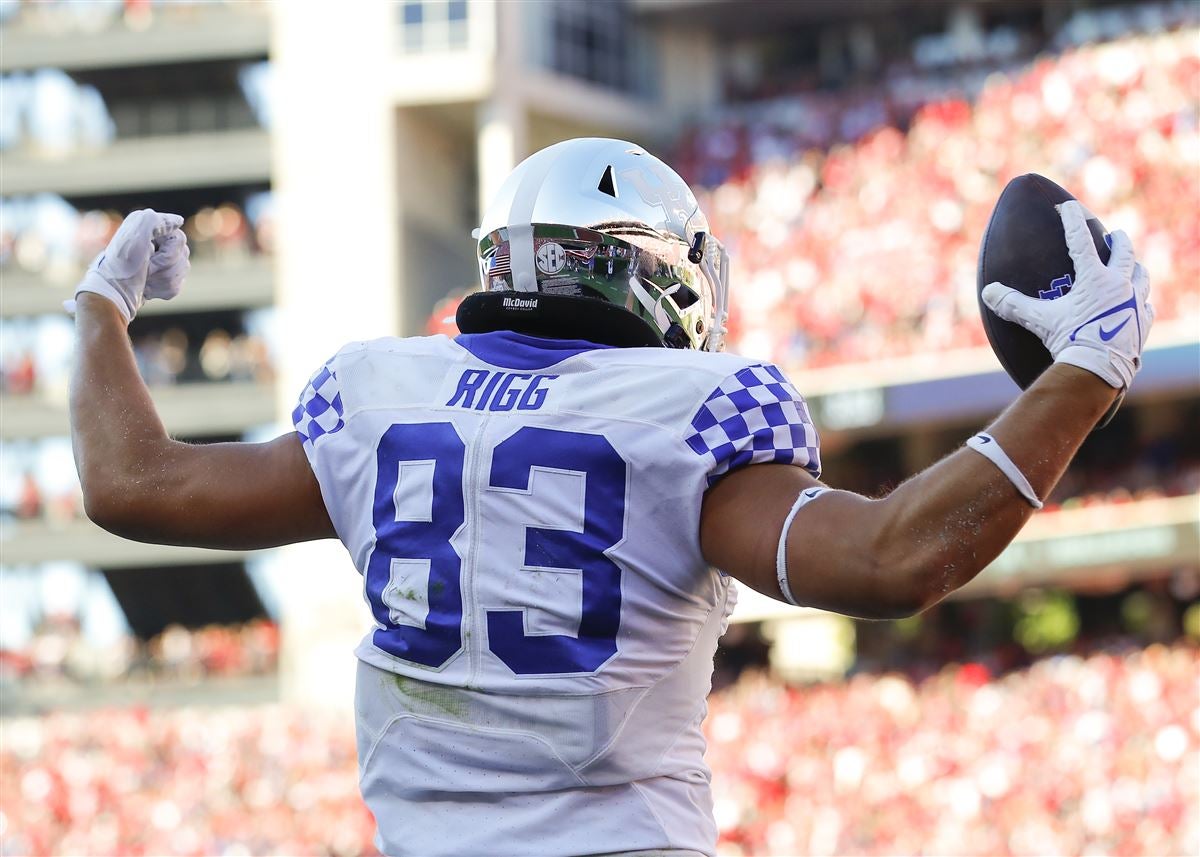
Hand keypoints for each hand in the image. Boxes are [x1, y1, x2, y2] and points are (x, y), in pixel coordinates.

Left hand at [71, 209, 188, 322]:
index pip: (180, 239)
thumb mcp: (137, 233)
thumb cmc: (123, 262)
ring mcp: (160, 261)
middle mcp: (156, 242)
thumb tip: (178, 221)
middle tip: (146, 268)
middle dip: (165, 266)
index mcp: (150, 227)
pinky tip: (148, 288)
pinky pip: (176, 285)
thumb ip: (158, 221)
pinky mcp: (160, 279)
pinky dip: (163, 289)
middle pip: (183, 254)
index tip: (150, 255)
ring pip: (182, 270)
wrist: (114, 292)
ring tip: (146, 278)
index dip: (169, 252)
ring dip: (164, 278)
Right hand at [981, 201, 1153, 388]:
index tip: (1069, 206)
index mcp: (1095, 279)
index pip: (1081, 241)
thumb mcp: (1040, 321)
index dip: (1072, 221)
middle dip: (1118, 241)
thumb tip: (988, 292)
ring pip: (1141, 276)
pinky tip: (1138, 304)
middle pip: (1124, 253)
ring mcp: (1135, 303)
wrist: (1100, 368)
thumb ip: (1014, 305)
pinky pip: (1146, 306)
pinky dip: (1140, 301)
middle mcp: (1120, 285)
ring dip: (1135, 268)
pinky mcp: (1143, 323)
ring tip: (1131, 267)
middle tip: (1115, 234)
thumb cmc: (1071, 340)